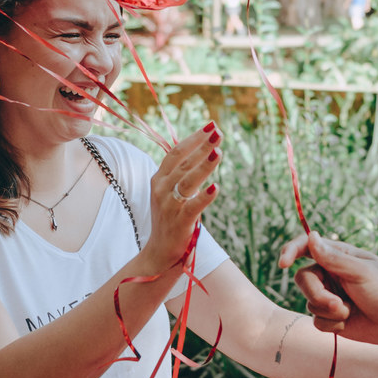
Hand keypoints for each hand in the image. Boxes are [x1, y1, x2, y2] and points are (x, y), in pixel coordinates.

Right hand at [143, 123, 221, 271]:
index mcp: (159, 178)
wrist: (160, 251)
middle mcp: (161, 189)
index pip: (176, 152)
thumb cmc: (170, 217)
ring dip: (204, 165)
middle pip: (184, 162)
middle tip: (219, 132)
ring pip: (188, 181)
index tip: (211, 125)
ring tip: (218, 151)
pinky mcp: (179, 222)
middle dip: (202, 146)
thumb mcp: (170, 191)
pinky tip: (216, 187)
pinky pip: (192, 207)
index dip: (194, 138)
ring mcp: (169, 205)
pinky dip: (204, 197)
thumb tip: (203, 148)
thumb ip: (181, 171)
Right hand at [278, 231, 377, 345]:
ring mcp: (329, 296)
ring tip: (350, 312)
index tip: (283, 263)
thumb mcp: (361, 272)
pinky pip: (316, 321)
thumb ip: (333, 258)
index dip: (290, 251)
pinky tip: (349, 322)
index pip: (306, 247)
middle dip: (317, 294)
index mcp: (337, 256)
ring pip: (309, 302)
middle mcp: (330, 274)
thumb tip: (311, 236)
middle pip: (303, 279)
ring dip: (329, 310)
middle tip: (336, 304)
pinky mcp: (330, 317)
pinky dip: (332, 323)